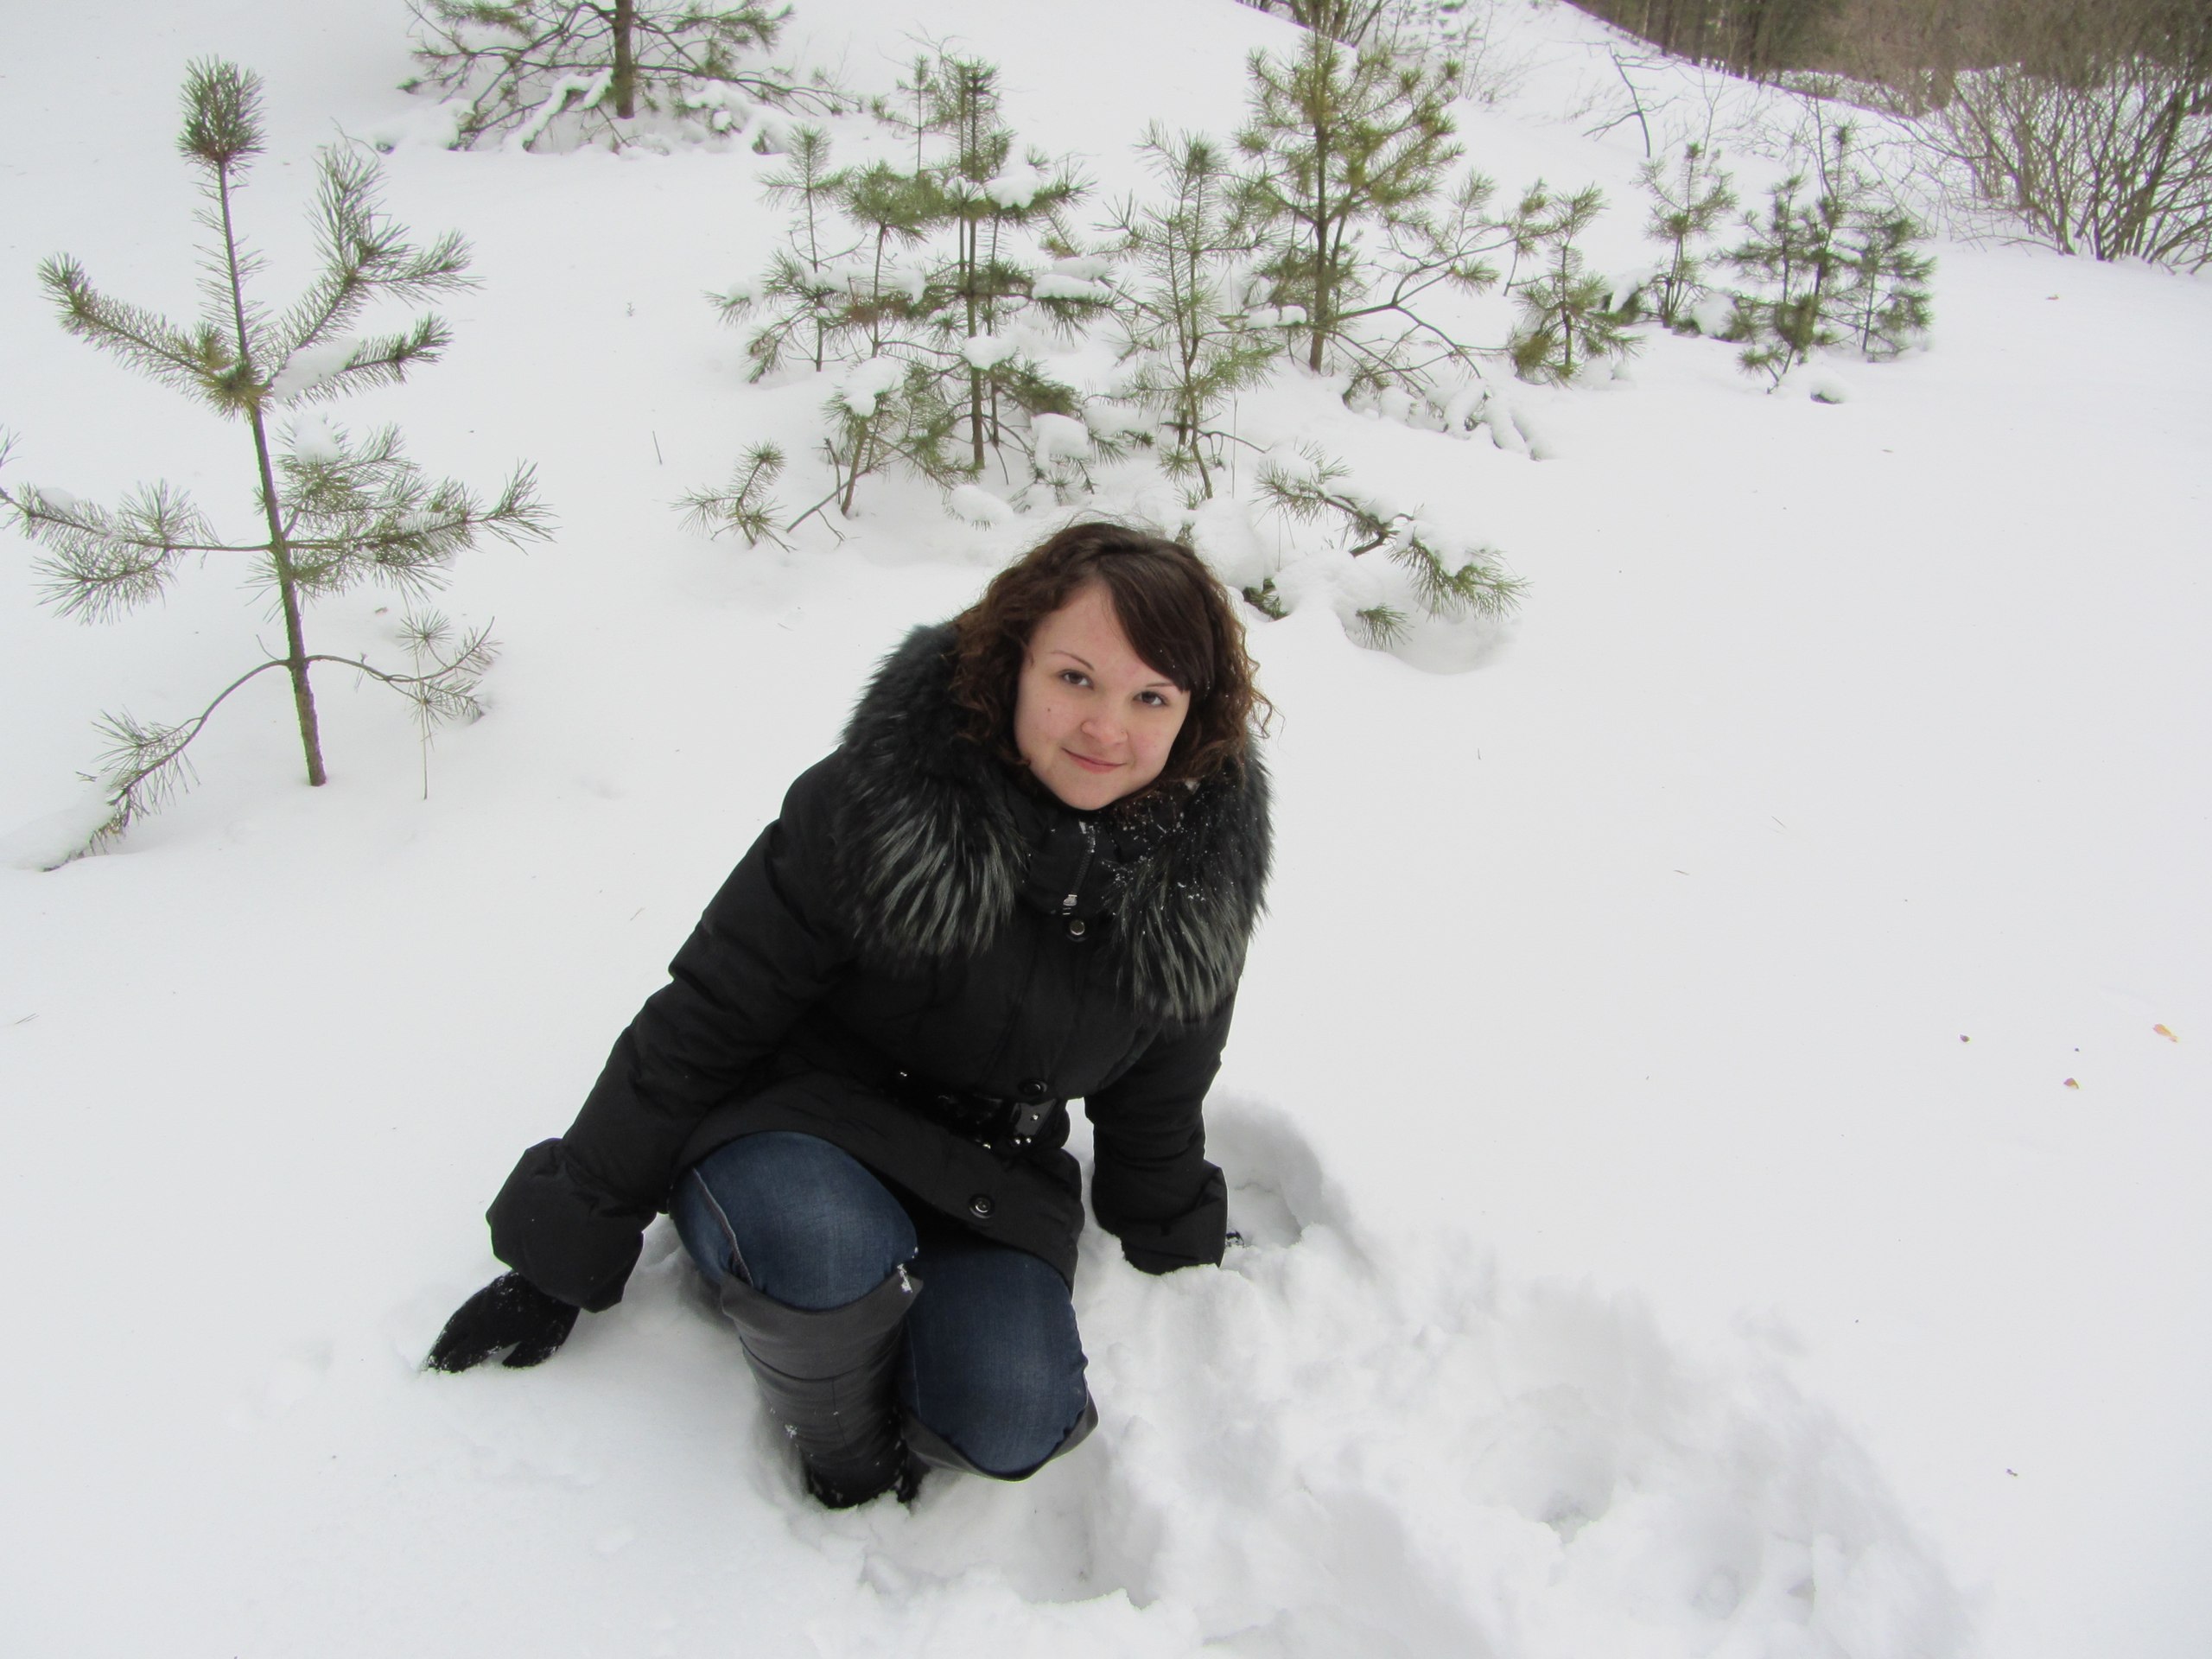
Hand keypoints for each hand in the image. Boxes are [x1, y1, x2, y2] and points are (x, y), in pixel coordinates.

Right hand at [424, 1271, 578, 1371]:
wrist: (554, 1270)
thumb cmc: (552, 1312)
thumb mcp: (543, 1344)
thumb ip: (521, 1359)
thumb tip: (503, 1365)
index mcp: (488, 1334)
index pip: (460, 1356)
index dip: (449, 1368)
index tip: (437, 1380)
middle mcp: (477, 1318)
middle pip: (450, 1340)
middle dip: (436, 1356)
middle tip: (423, 1372)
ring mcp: (480, 1302)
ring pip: (453, 1324)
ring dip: (441, 1340)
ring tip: (433, 1355)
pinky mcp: (486, 1292)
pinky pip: (461, 1313)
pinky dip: (451, 1326)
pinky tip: (453, 1330)